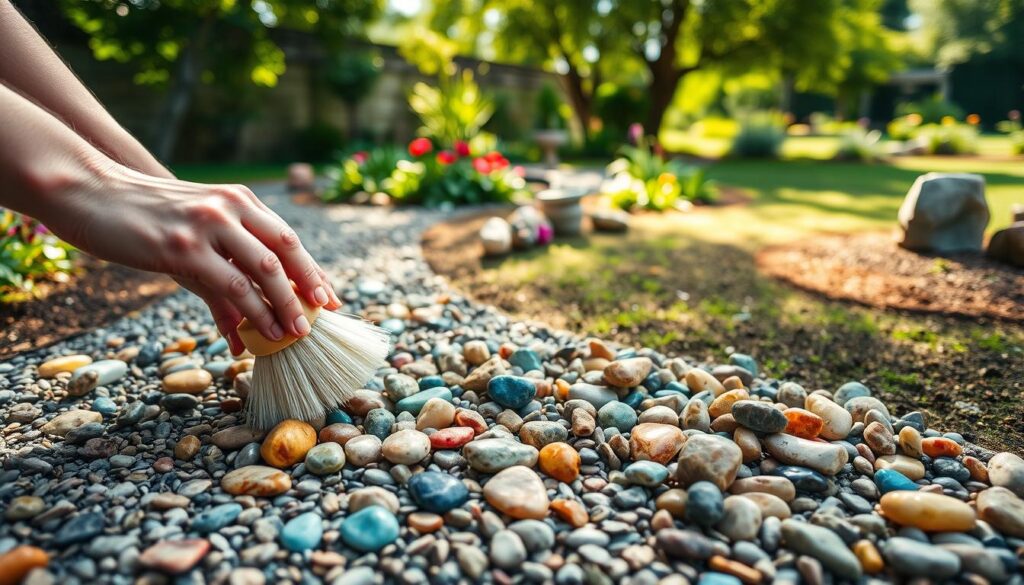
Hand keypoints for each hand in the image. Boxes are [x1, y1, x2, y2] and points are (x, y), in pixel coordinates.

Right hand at [48, 162, 340, 352]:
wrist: (89, 189)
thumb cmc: (142, 217)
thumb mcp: (192, 233)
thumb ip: (222, 270)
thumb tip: (241, 327)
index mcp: (238, 199)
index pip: (287, 237)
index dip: (311, 269)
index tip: (330, 297)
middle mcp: (230, 207)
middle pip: (286, 249)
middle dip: (309, 286)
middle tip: (322, 316)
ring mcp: (208, 225)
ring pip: (264, 269)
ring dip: (285, 305)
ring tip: (295, 333)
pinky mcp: (183, 247)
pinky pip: (231, 285)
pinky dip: (251, 312)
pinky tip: (258, 335)